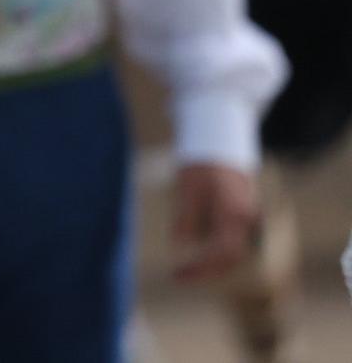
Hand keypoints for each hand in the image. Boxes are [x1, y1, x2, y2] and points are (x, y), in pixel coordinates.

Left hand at [172, 163, 256, 282]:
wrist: (219, 146)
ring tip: (183, 273)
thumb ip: (185, 216)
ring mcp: (246, 222)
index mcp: (234, 213)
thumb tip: (180, 243)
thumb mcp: (187, 188)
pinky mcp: (240, 222)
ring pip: (232, 255)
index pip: (224, 251)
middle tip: (177, 277)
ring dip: (210, 267)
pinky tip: (195, 262)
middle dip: (205, 271)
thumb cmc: (201, 167)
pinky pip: (230, 246)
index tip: (179, 274)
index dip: (203, 267)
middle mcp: (246, 221)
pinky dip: (214, 257)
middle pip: (231, 259)